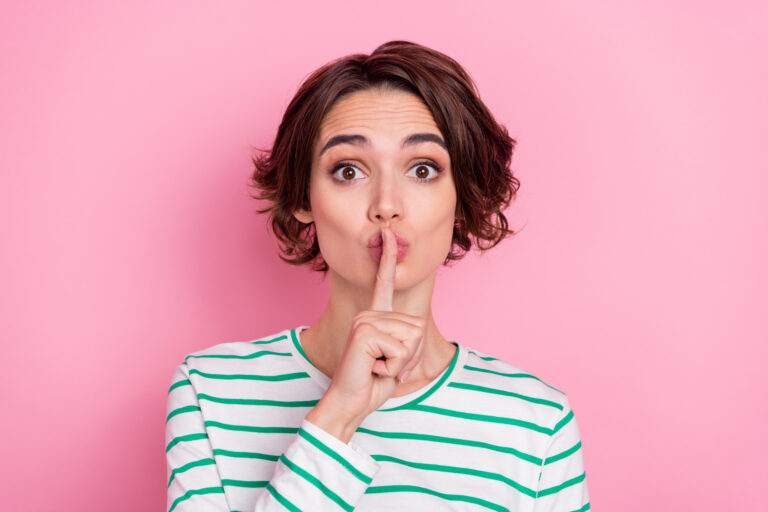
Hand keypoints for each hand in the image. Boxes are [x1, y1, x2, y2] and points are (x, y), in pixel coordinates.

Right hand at [305, 226, 425, 441]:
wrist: (349, 404)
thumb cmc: (372, 384)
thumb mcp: (397, 360)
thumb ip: (407, 341)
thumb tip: (416, 328)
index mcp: (375, 316)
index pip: (383, 282)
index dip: (388, 257)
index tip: (388, 233)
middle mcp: (368, 313)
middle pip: (417, 327)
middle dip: (410, 355)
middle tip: (386, 366)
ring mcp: (364, 321)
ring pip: (411, 338)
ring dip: (401, 362)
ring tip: (379, 368)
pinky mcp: (364, 333)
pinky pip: (400, 350)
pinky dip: (393, 368)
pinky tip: (374, 370)